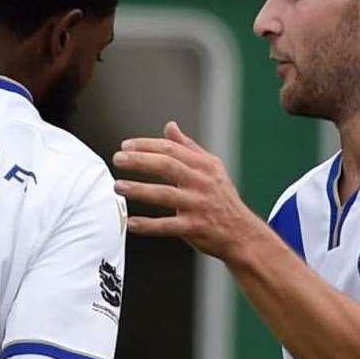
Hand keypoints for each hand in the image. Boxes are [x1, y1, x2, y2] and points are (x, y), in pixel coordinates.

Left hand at [112, 122, 260, 259]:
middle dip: (139, 161)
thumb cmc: (222, 198)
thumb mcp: (211, 168)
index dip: (146, 145)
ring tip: (118, 187)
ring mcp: (198, 205)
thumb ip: (189, 147)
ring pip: (165, 195)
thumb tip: (170, 126)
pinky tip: (131, 223)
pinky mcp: (195, 227)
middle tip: (118, 159)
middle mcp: (201, 183)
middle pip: (167, 166)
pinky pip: (168, 226)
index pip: (171, 149)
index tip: (125, 145)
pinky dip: (149, 225)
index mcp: (204, 166)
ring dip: (140, 190)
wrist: (241, 232)